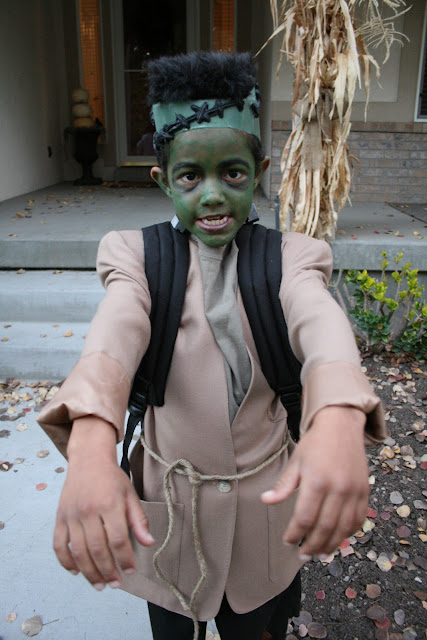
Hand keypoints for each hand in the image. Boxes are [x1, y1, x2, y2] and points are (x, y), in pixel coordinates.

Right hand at [53, 418, 153, 589]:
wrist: (88, 459)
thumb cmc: (112, 478)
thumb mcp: (130, 494)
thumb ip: (139, 520)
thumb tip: (148, 543)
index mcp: (110, 504)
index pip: (118, 539)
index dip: (125, 558)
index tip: (131, 570)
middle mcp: (89, 510)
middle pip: (98, 549)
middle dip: (108, 571)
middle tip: (116, 584)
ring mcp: (72, 515)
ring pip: (79, 551)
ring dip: (89, 572)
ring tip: (100, 584)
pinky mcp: (60, 517)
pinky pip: (59, 544)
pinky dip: (66, 561)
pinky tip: (76, 571)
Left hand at [262, 406, 368, 557]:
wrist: (341, 425)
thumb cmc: (315, 443)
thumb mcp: (296, 461)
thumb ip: (284, 485)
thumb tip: (266, 500)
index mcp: (317, 481)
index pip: (305, 517)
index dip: (296, 533)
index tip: (288, 541)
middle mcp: (338, 488)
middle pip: (325, 527)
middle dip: (312, 545)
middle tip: (303, 555)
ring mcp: (354, 491)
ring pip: (343, 528)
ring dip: (331, 544)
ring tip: (319, 554)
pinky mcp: (364, 491)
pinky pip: (358, 519)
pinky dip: (348, 533)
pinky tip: (337, 539)